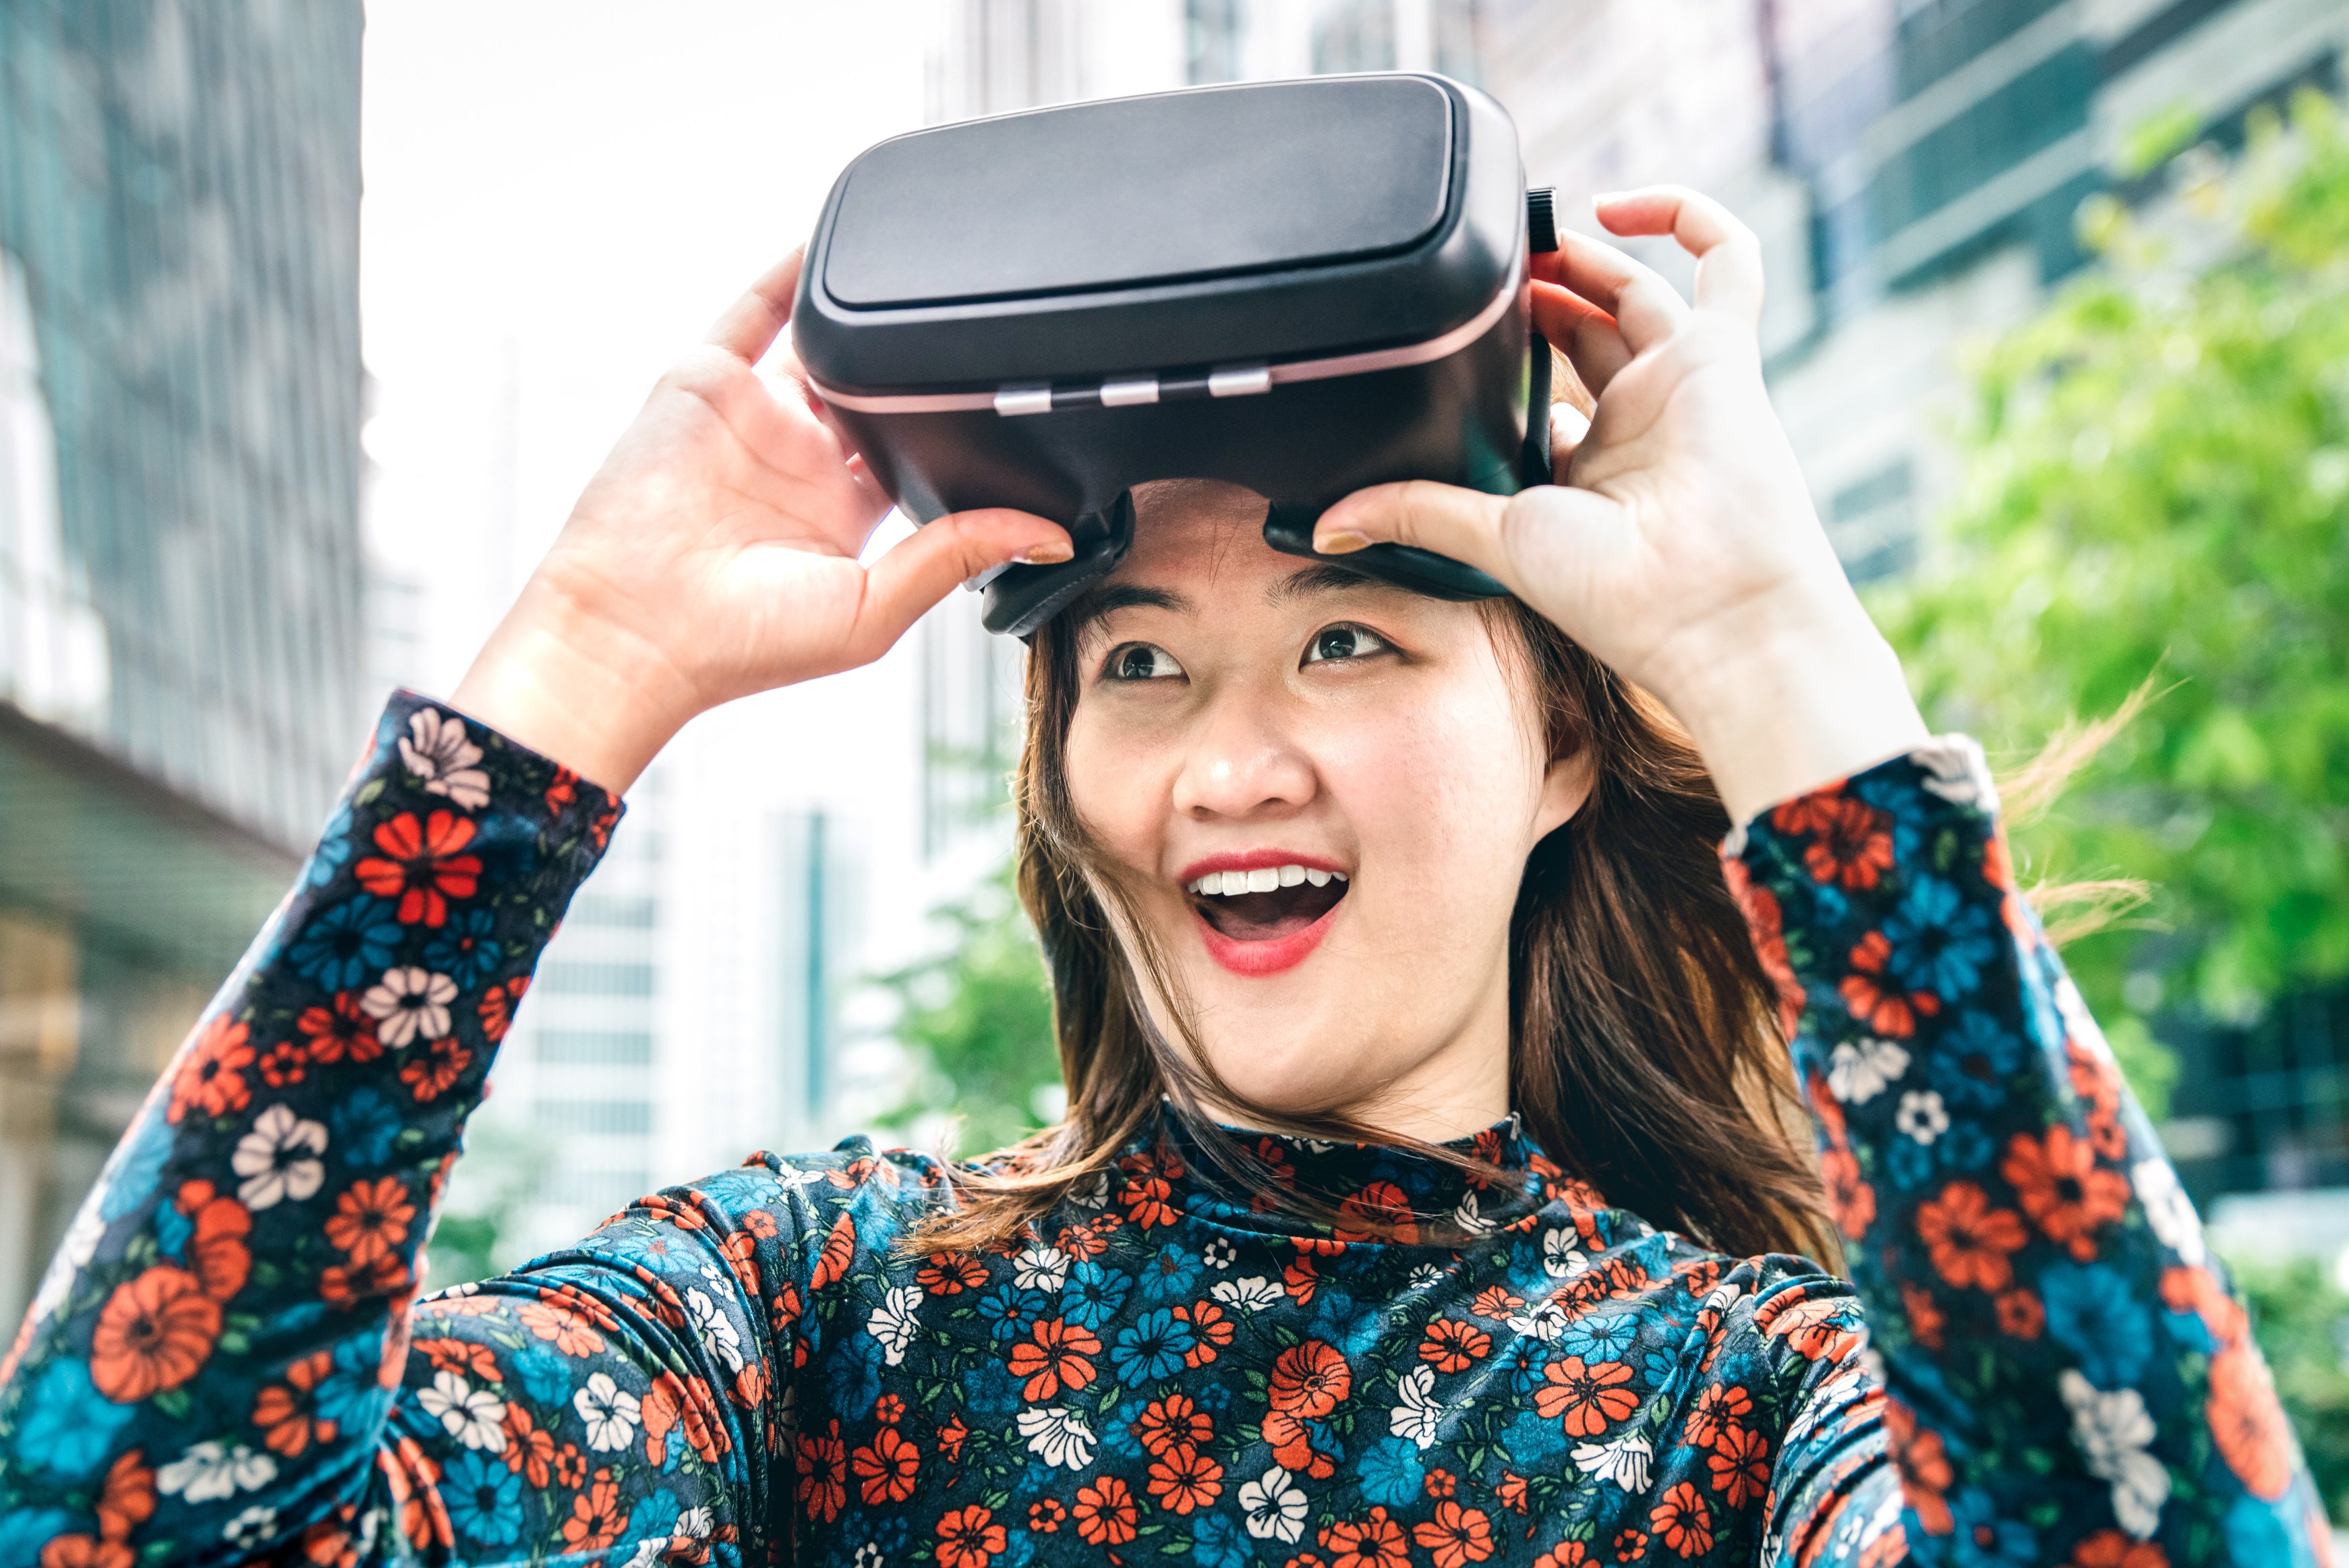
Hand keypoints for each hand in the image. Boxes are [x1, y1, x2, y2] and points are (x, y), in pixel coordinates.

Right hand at [450, 252, 1070, 792]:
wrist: (635, 628)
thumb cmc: (742, 644)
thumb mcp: (875, 609)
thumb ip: (957, 556)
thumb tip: (1050, 534)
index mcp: (845, 515)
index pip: (917, 452)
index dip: (958, 421)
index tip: (1013, 394)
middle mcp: (801, 461)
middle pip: (877, 390)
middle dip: (918, 362)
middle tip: (979, 320)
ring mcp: (754, 417)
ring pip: (825, 345)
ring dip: (864, 312)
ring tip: (926, 268)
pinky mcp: (708, 382)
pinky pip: (756, 312)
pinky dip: (791, 274)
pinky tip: (830, 241)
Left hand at [1312, 187, 1924, 823]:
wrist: (1711, 609)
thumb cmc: (1619, 593)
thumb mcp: (1495, 539)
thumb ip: (1417, 513)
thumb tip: (1328, 528)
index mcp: (1584, 465)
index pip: (1541, 391)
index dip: (1503, 354)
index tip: (1458, 331)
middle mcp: (1634, 419)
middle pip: (1582, 327)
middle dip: (1536, 290)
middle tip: (1491, 267)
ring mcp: (1682, 382)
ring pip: (1633, 288)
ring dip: (1580, 254)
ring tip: (1528, 233)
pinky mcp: (1723, 353)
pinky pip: (1727, 261)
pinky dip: (1684, 215)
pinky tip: (1616, 199)